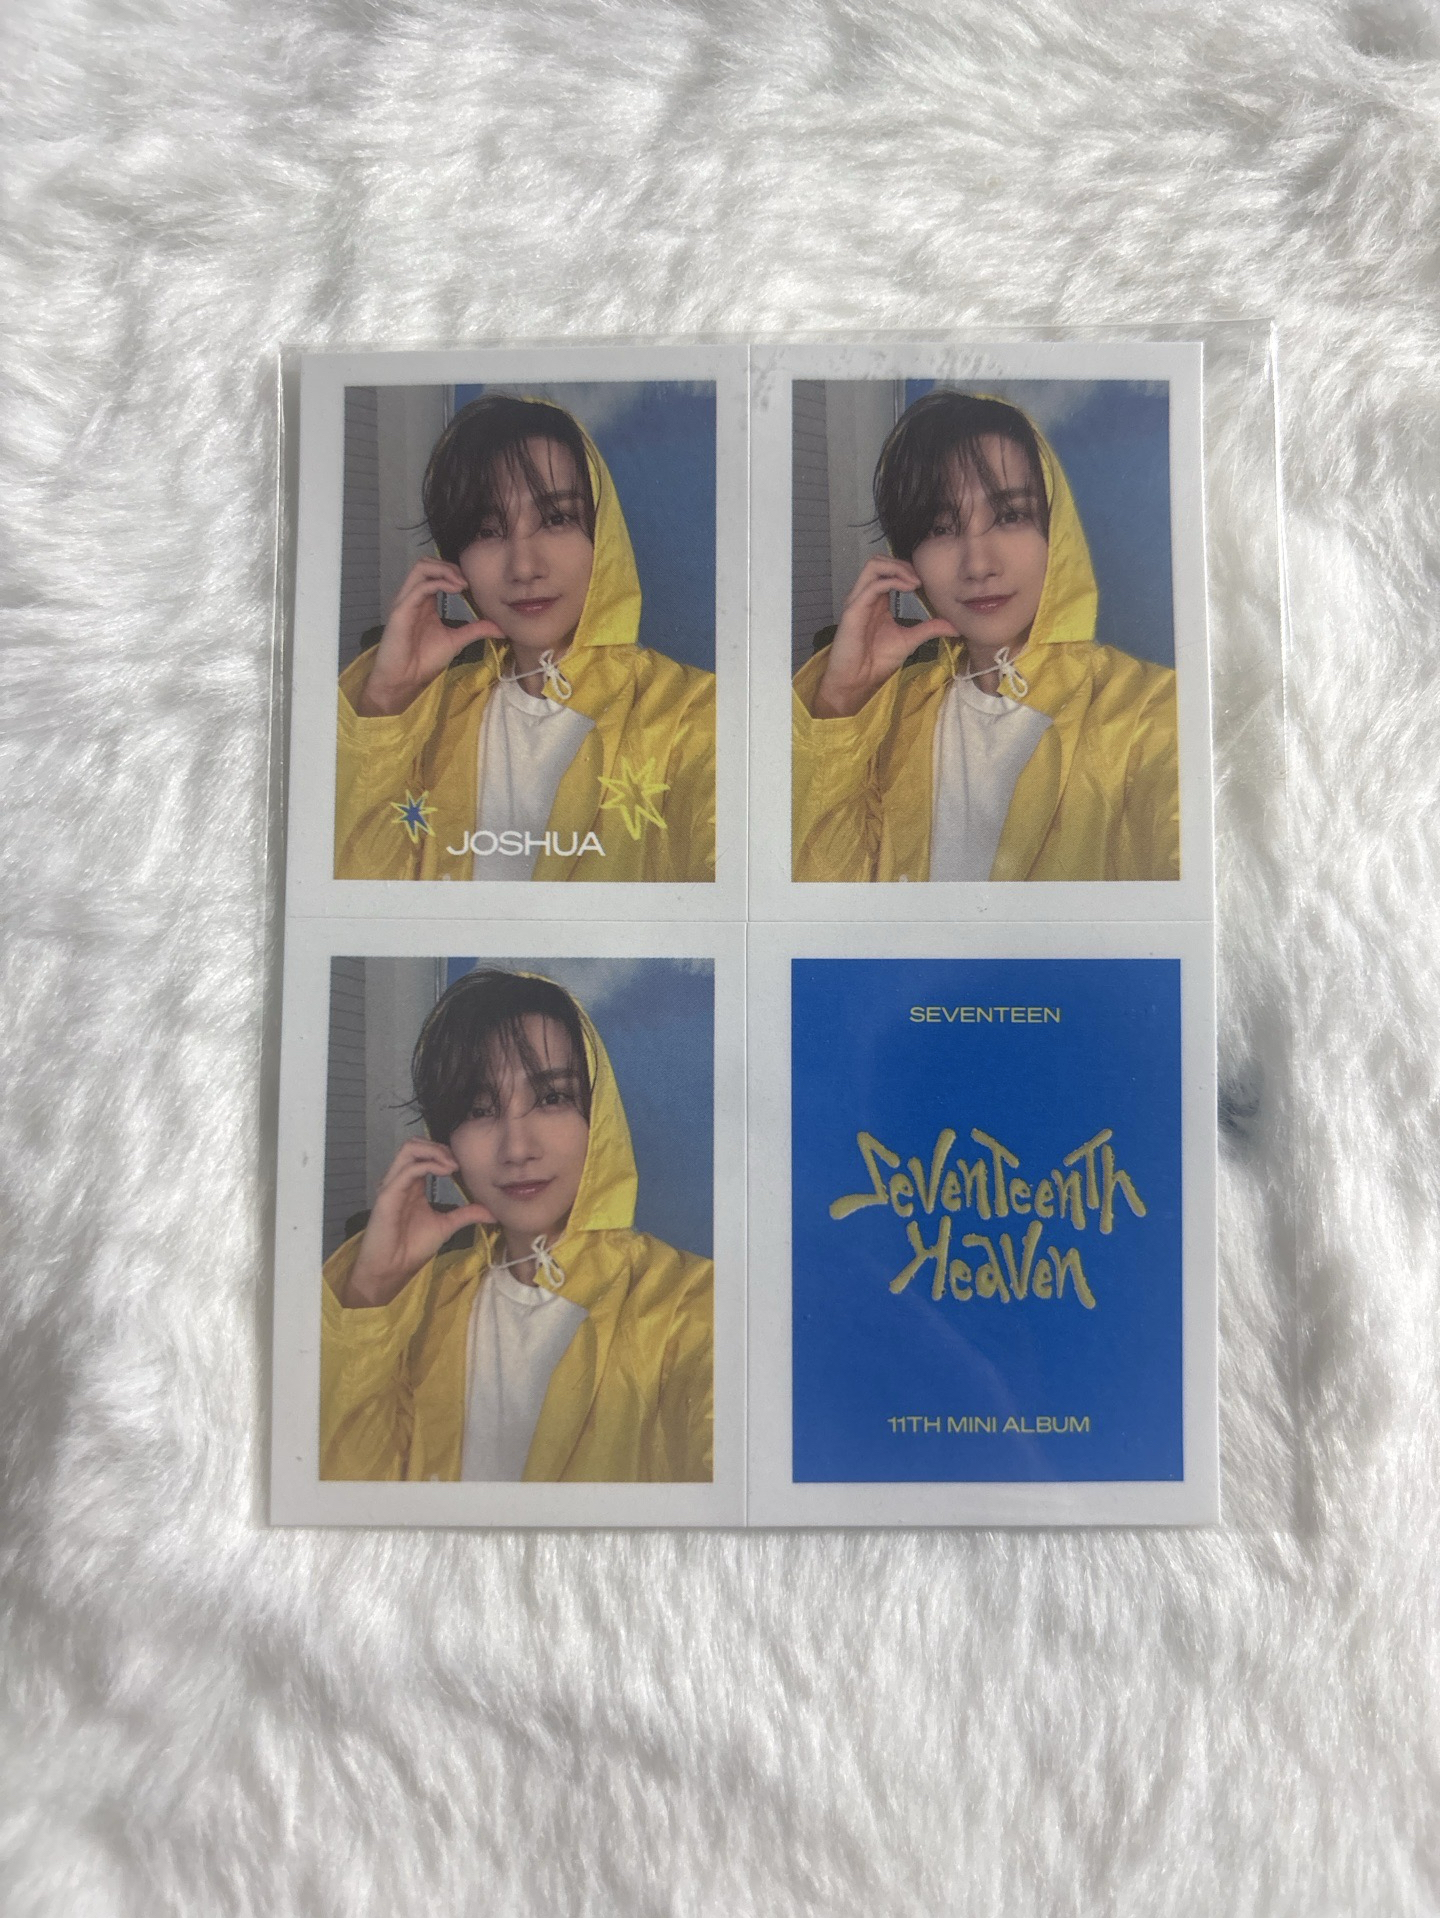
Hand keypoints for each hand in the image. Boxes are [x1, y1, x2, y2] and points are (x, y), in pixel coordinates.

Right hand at [340, 1138, 492, 1308]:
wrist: (393, 1269)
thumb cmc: (413, 1247)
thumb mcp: (446, 1225)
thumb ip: (466, 1214)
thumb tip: (492, 1212)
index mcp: (412, 1184)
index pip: (423, 1153)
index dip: (444, 1152)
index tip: (463, 1164)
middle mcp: (400, 1180)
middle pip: (415, 1144)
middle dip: (439, 1146)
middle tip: (458, 1162)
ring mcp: (393, 1185)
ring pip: (409, 1149)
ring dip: (434, 1150)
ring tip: (452, 1165)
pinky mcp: (388, 1194)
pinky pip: (408, 1170)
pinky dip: (429, 1165)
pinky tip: (445, 1172)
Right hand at [355, 560, 504, 716]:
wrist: (406, 679)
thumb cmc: (424, 660)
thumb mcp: (456, 640)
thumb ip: (475, 629)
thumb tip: (501, 627)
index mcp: (424, 601)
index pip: (435, 572)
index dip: (454, 571)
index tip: (473, 584)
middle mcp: (413, 597)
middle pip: (426, 563)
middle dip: (449, 566)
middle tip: (468, 581)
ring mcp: (406, 601)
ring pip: (421, 567)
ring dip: (444, 569)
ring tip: (462, 583)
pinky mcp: (401, 610)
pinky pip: (420, 587)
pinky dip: (440, 583)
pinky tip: (455, 590)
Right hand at [808, 557, 958, 718]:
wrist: (859, 681)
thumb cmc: (877, 661)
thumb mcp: (910, 640)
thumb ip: (929, 628)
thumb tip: (955, 626)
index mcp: (876, 600)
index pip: (888, 570)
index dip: (907, 569)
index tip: (926, 582)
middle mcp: (865, 596)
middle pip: (879, 560)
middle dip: (903, 564)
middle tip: (921, 579)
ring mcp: (857, 600)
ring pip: (873, 565)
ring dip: (897, 567)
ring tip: (915, 582)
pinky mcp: (853, 609)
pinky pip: (873, 585)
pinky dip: (893, 581)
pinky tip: (909, 589)